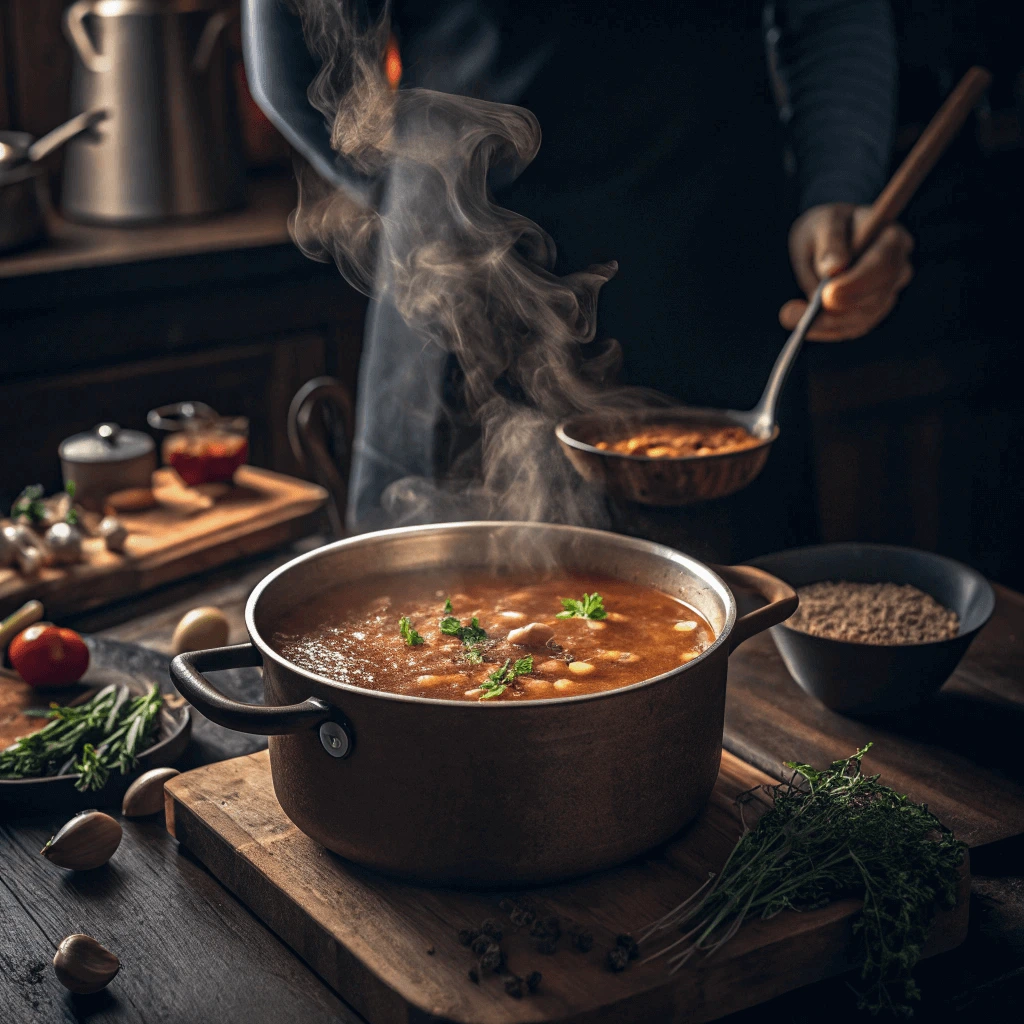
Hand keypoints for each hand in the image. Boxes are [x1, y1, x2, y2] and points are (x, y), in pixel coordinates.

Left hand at [780, 203, 913, 340]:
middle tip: (801, 314)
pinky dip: (825, 329)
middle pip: (875, 297)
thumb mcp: (824, 223)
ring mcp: (887, 294)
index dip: (857, 282)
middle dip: (839, 309)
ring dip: (826, 322)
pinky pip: (851, 328)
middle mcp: (897, 269)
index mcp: (893, 239)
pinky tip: (800, 322)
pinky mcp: (871, 312)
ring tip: (789, 314)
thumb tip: (834, 268)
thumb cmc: (828, 226)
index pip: (883, 265)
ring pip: (862, 318)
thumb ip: (831, 241)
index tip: (828, 293)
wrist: (826, 240)